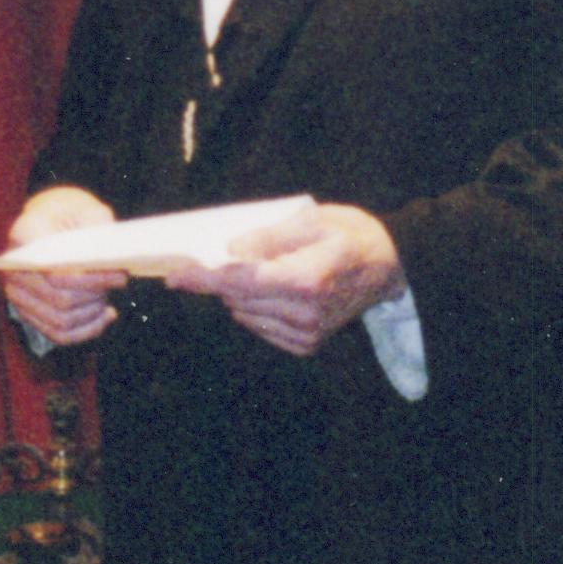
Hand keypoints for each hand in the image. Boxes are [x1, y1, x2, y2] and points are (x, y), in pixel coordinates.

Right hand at [0, 186, 124, 346]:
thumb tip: (111, 257)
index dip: (92, 278)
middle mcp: (14, 269)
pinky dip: (86, 330)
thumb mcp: (88, 209)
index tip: (120, 273)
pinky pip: (58, 334)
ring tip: (108, 296)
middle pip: (61, 299)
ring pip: (61, 320)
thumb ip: (99, 228)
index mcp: (24, 236)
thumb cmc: (71, 212)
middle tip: (118, 281)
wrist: (50, 219)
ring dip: (92, 313)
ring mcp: (18, 294)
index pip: (56, 270)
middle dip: (96, 295)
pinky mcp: (28, 312)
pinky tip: (105, 314)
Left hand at [163, 202, 403, 356]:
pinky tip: (271, 291)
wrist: (388, 265)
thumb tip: (230, 252)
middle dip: (219, 279)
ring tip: (260, 270)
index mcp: (306, 279)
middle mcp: (305, 313)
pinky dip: (255, 309)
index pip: (240, 281)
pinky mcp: (307, 343)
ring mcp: (308, 332)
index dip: (203, 278)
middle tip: (213, 260)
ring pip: (246, 314)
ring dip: (239, 293)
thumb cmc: (350, 234)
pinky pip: (261, 327)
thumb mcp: (311, 220)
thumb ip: (268, 237)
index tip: (174, 276)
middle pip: (238, 298)